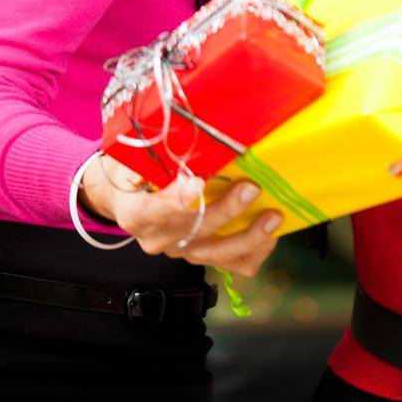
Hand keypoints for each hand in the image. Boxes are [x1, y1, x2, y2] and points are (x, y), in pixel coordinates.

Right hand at [80, 157, 282, 276]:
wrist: (128, 199)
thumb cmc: (134, 172)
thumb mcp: (132, 158)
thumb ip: (152, 155)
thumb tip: (180, 138)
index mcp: (136, 213)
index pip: (153, 211)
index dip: (176, 199)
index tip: (197, 182)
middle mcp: (158, 238)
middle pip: (193, 230)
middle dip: (225, 210)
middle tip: (250, 188)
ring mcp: (181, 251)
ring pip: (216, 253)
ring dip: (248, 236)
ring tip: (272, 216)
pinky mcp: (201, 256)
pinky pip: (232, 264)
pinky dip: (254, 251)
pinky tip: (270, 235)